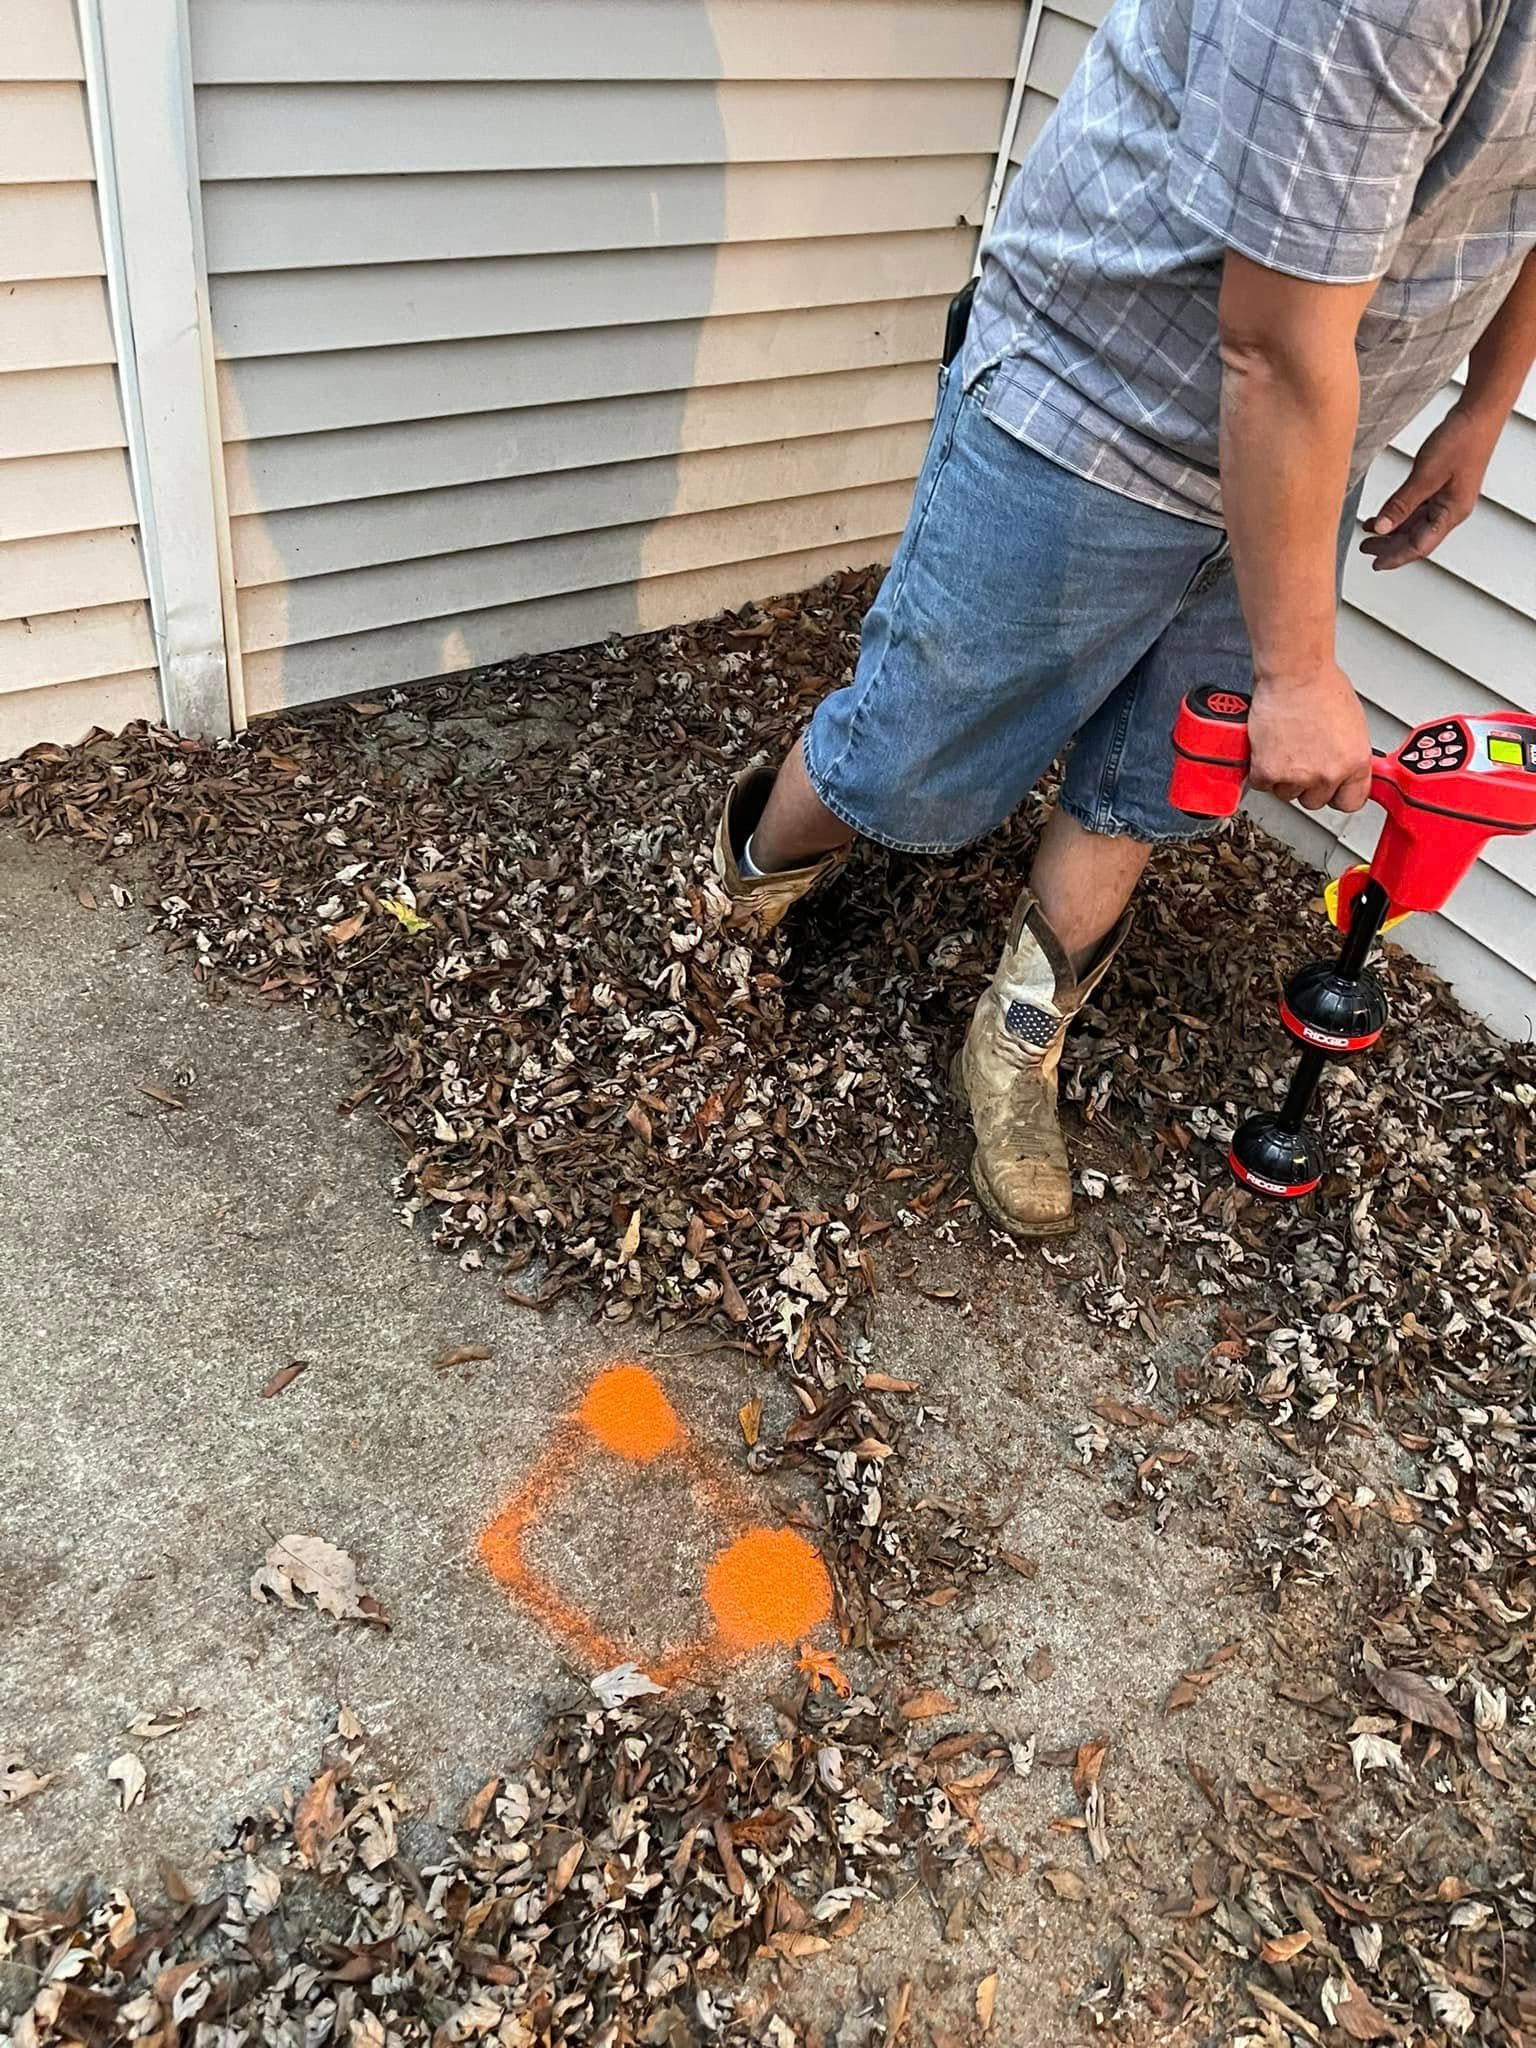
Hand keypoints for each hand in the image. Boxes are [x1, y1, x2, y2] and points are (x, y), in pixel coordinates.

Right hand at [1249, 662, 1372, 811]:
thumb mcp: (1352, 724)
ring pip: (1286, 794)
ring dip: (1281, 777)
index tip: (1331, 790)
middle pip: (1314, 800)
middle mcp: (1329, 774)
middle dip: (1306, 784)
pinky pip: (1262, 783)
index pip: (1350, 802)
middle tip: (1299, 759)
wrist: (1294, 673)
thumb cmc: (1321, 685)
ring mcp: (1298, 776)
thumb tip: (1341, 763)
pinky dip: (1260, 769)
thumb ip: (1348, 752)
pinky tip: (1266, 749)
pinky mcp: (1269, 771)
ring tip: (1282, 748)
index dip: (1337, 795)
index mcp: (1355, 763)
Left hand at [1359, 403, 1498, 570]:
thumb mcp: (1426, 475)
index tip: (1375, 564)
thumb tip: (1382, 528)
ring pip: (1415, 524)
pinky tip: (1382, 515)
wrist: (1477, 413)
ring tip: (1368, 534)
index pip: (1420, 546)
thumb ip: (1402, 503)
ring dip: (1392, 530)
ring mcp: (1446, 498)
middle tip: (1365, 549)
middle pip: (1416, 538)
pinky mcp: (1441, 486)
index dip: (1396, 557)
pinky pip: (1417, 508)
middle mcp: (1450, 510)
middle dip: (1390, 546)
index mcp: (1452, 513)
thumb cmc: (1461, 440)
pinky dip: (1399, 513)